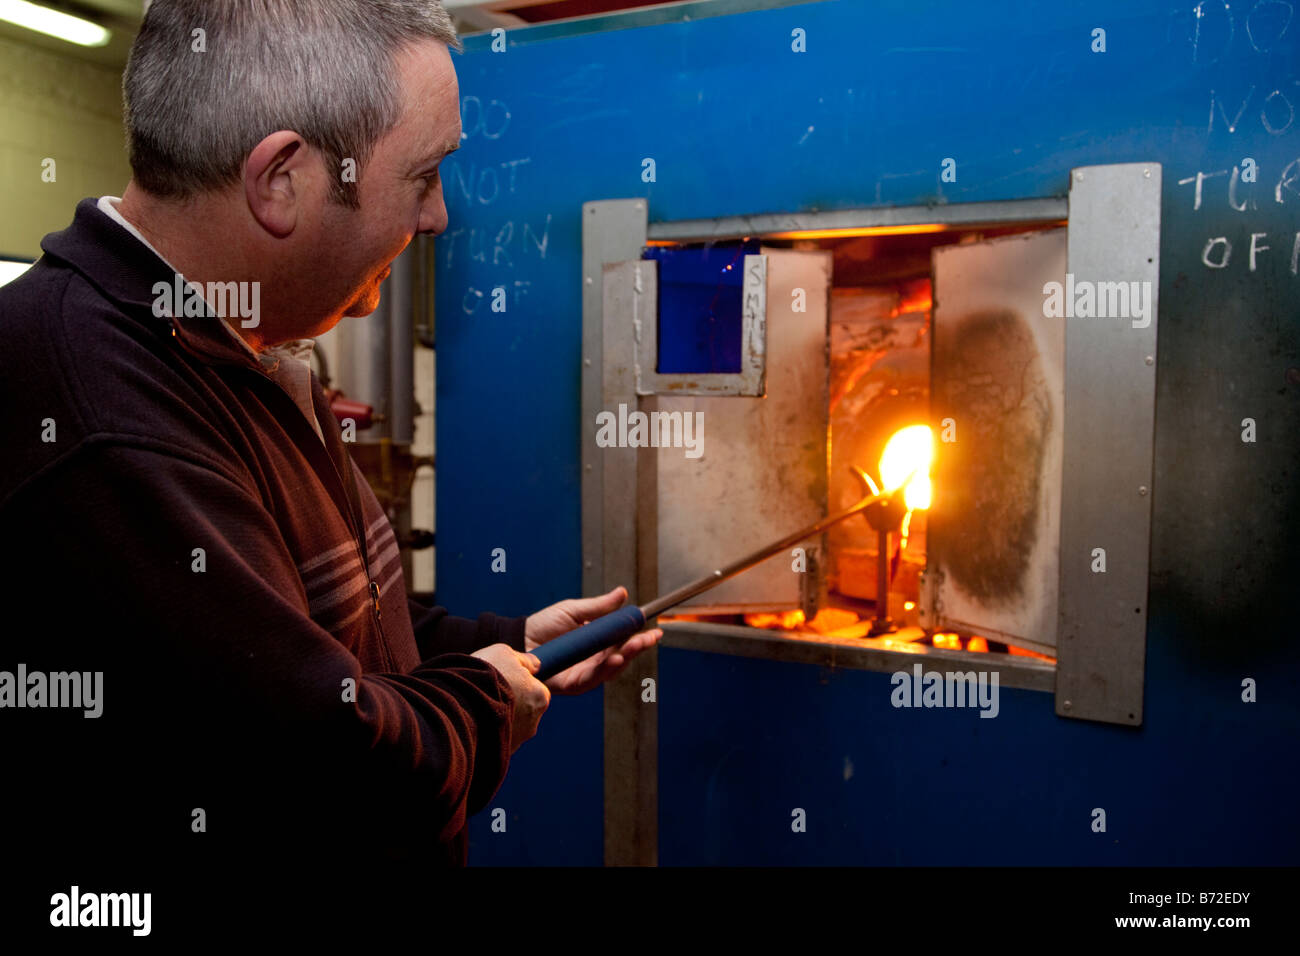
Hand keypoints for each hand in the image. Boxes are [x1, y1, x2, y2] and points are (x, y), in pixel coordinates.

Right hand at [470, 643, 549, 753]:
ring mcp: (516, 741)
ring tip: (478, 709)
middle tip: (489, 694)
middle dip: (510, 704)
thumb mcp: (505, 653)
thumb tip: (536, 665)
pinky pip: (496, 742)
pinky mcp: (499, 754)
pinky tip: (474, 724)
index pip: (536, 690)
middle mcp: (533, 722)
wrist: (459, 700)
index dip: (520, 684)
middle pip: (524, 711)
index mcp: (540, 697)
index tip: (503, 681)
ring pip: (510, 728)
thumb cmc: (485, 673)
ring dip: (498, 720)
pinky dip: (488, 735)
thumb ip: (525, 660)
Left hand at [524, 586, 661, 695]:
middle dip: (637, 648)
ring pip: (610, 670)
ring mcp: (583, 674)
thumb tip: (622, 593)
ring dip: (624, 658)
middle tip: (649, 638)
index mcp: (597, 644)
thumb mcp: (574, 611)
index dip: (640, 638)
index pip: (624, 642)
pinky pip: (591, 680)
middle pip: (622, 657)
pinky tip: (613, 659)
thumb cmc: (544, 625)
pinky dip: (603, 671)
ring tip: (632, 647)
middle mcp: (594, 661)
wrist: (518, 638)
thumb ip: (599, 607)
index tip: (655, 631)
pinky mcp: (571, 684)